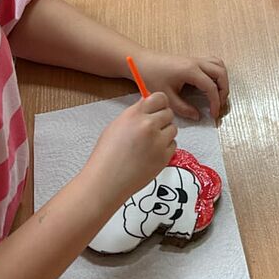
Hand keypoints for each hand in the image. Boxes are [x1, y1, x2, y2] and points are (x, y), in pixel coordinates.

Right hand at [83, 92, 176, 206]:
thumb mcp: (117, 125)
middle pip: (168, 113)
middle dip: (162, 119)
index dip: (160, 103)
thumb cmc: (107, 155)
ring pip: (173, 129)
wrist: (106, 181)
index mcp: (134, 115)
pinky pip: (173, 145)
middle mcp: (148, 125)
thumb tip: (149, 103)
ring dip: (164, 134)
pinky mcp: (164, 157)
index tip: (157, 108)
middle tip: (152, 129)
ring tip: (149, 144)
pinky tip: (150, 154)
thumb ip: (136, 113)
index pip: (160, 97)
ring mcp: (158, 142)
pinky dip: (165, 148)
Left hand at [134, 52, 229, 119]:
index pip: (211, 87)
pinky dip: (217, 73)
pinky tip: (211, 84)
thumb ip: (183, 108)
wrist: (143, 62)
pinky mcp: (194, 59)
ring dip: (222, 80)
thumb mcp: (167, 97)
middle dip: (224, 90)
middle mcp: (197, 62)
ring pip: (219, 65)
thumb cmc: (152, 77)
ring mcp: (196, 59)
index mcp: (190, 71)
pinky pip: (213, 62)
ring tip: (218, 94)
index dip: (216, 102)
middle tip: (219, 105)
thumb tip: (198, 116)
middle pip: (221, 73)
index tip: (214, 115)